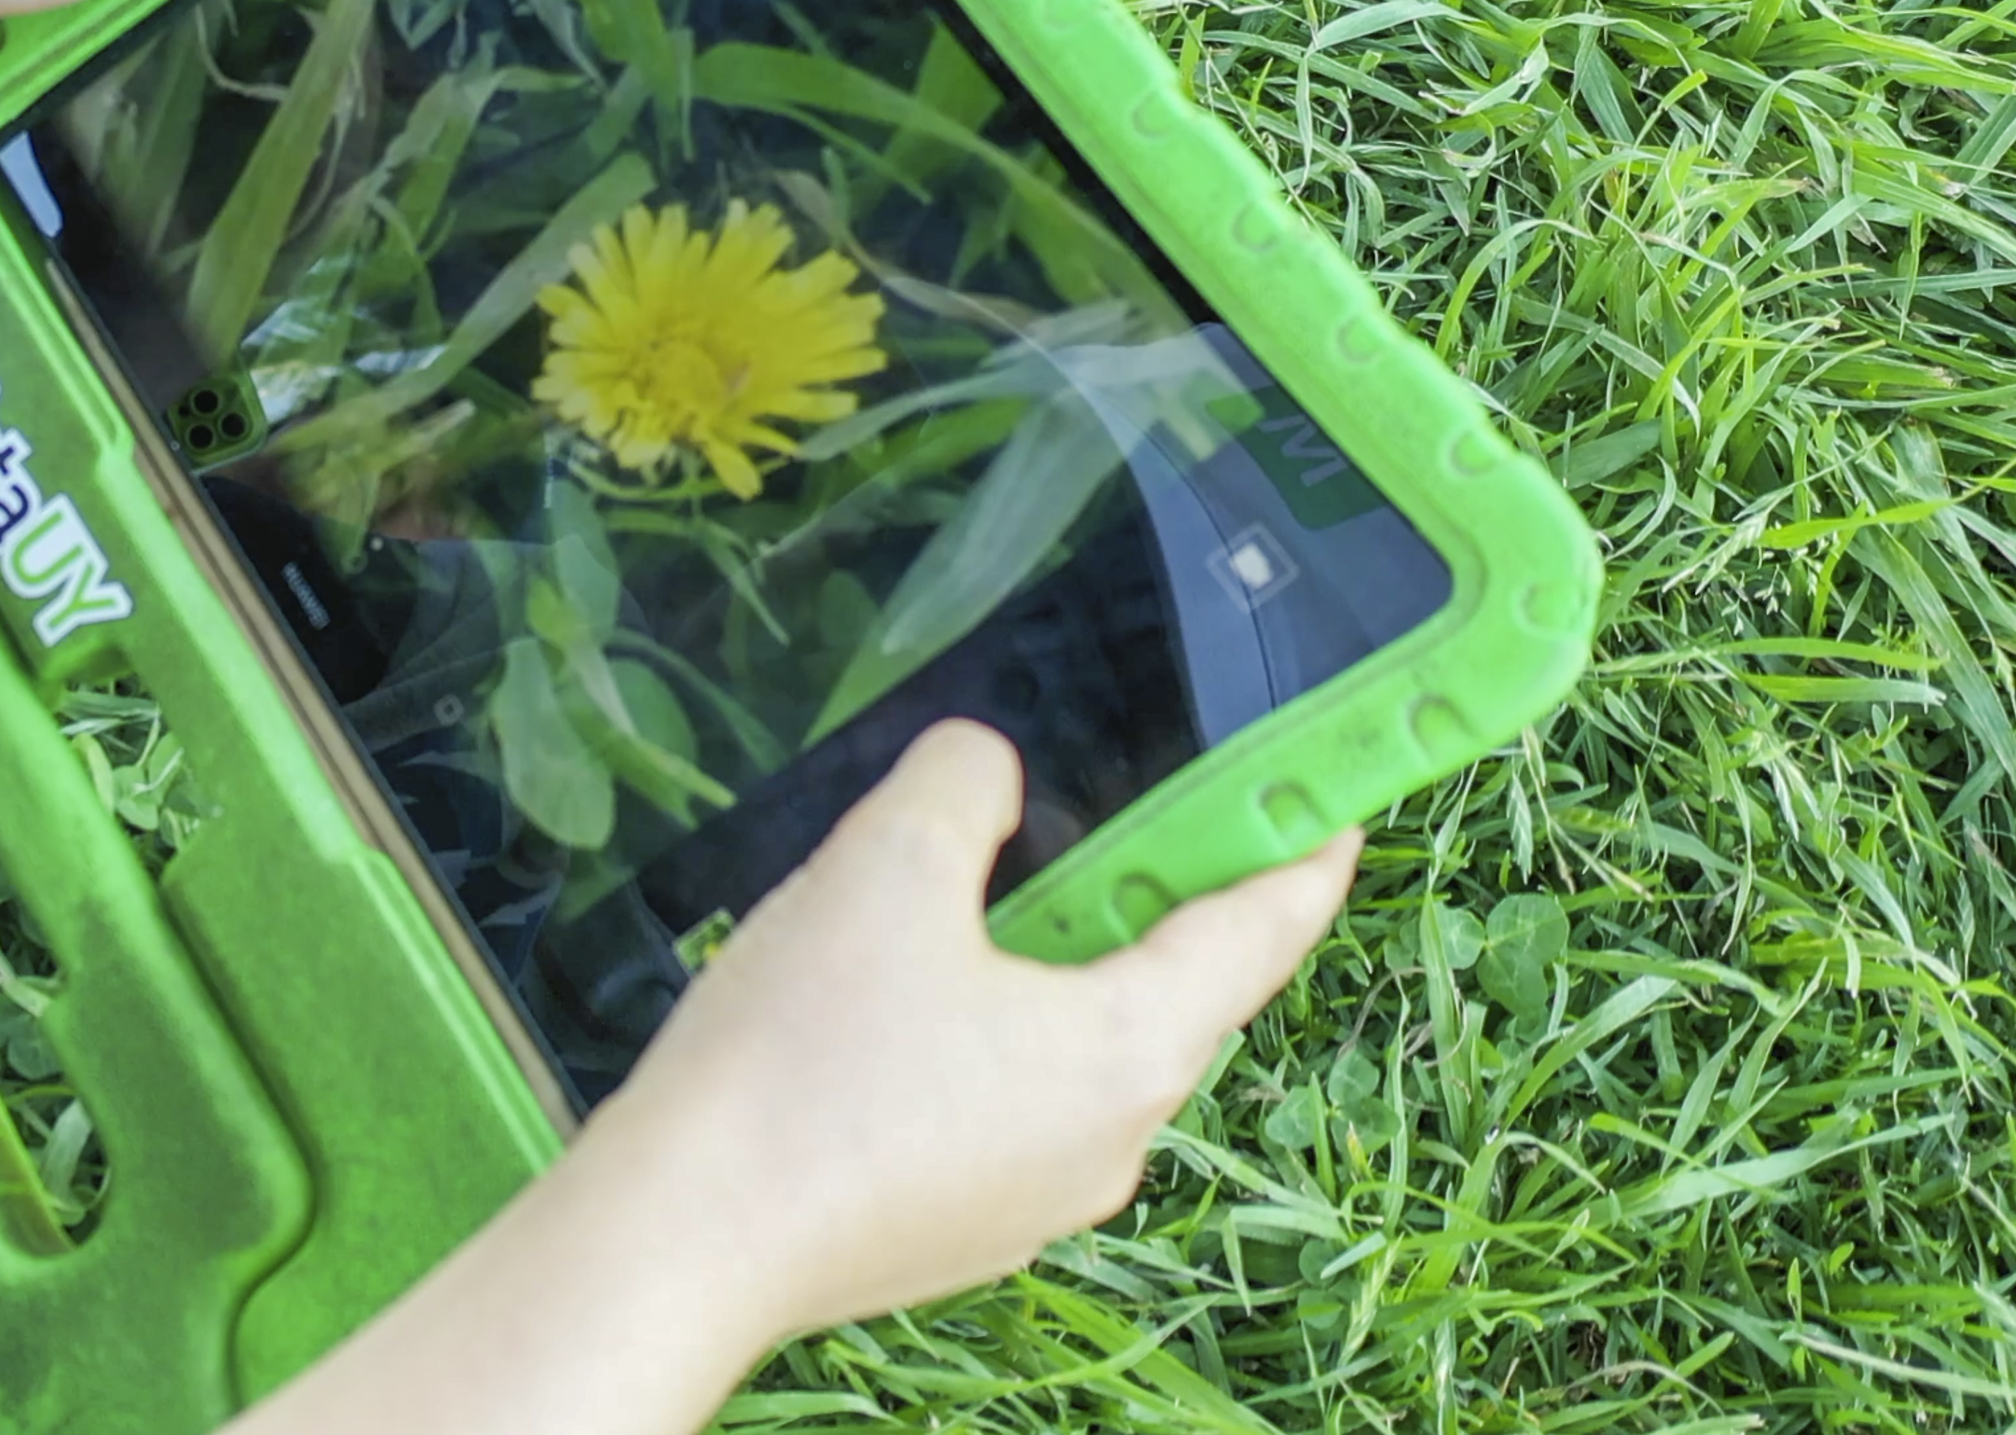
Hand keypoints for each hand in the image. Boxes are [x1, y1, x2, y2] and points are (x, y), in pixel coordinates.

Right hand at [591, 720, 1359, 1339]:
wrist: (679, 1240)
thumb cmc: (803, 1053)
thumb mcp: (884, 864)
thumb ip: (963, 785)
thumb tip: (989, 775)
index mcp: (1131, 1048)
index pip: (1262, 931)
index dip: (1303, 849)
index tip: (1335, 802)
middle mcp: (1112, 1139)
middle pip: (1166, 989)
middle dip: (1140, 893)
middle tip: (1093, 808)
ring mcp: (1037, 1199)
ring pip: (1075, 1047)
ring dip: (1046, 964)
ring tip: (954, 894)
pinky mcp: (958, 1229)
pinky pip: (1004, 1104)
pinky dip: (985, 1033)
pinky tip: (888, 999)